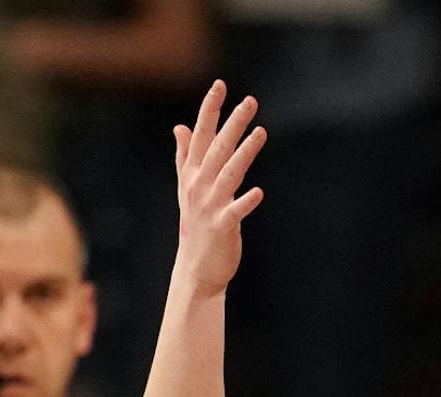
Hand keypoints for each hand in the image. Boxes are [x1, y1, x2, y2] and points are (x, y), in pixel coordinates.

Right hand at [172, 81, 266, 295]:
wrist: (196, 267)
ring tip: (261, 133)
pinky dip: (246, 202)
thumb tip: (180, 127)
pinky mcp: (222, 227)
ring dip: (244, 153)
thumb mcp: (187, 187)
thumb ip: (185, 156)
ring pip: (228, 173)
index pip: (201, 135)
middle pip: (217, 148)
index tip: (220, 85)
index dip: (210, 109)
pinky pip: (235, 211)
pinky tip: (258, 192)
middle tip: (250, 102)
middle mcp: (199, 186)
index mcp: (192, 174)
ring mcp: (210, 206)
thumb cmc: (196, 225)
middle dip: (233, 123)